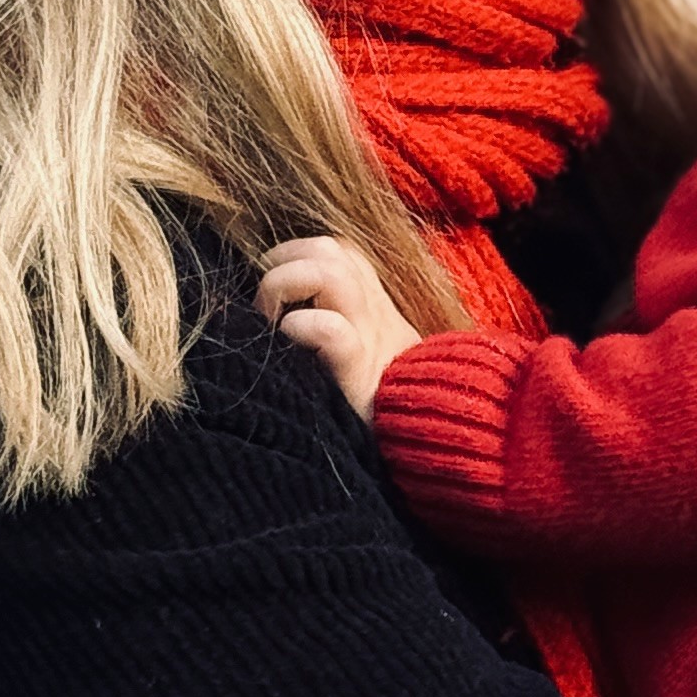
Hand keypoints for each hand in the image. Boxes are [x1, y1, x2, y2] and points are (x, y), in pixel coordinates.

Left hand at [257, 235, 421, 419]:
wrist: (430, 447)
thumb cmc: (380, 413)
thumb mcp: (367, 362)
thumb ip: (339, 328)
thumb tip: (280, 313)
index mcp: (376, 310)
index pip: (345, 253)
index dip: (304, 252)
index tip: (276, 276)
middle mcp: (375, 316)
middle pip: (333, 249)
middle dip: (287, 257)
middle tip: (266, 297)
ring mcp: (371, 341)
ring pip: (331, 272)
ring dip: (286, 281)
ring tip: (271, 316)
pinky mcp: (360, 375)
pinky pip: (331, 330)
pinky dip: (301, 326)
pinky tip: (290, 341)